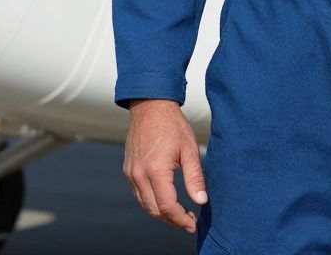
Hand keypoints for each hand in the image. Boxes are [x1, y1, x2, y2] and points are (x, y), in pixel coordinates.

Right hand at [123, 98, 207, 231]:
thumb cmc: (172, 125)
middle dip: (172, 220)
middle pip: (154, 210)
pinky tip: (165, 199)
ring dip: (161, 213)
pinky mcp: (128, 170)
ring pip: (145, 204)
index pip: (167, 206)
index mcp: (155, 170)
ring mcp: (131, 173)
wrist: (150, 106)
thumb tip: (201, 201)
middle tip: (188, 221)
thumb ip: (195, 177)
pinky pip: (139, 194)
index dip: (180, 219)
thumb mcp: (189, 148)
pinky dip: (152, 202)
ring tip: (179, 214)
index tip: (192, 224)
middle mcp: (139, 174)